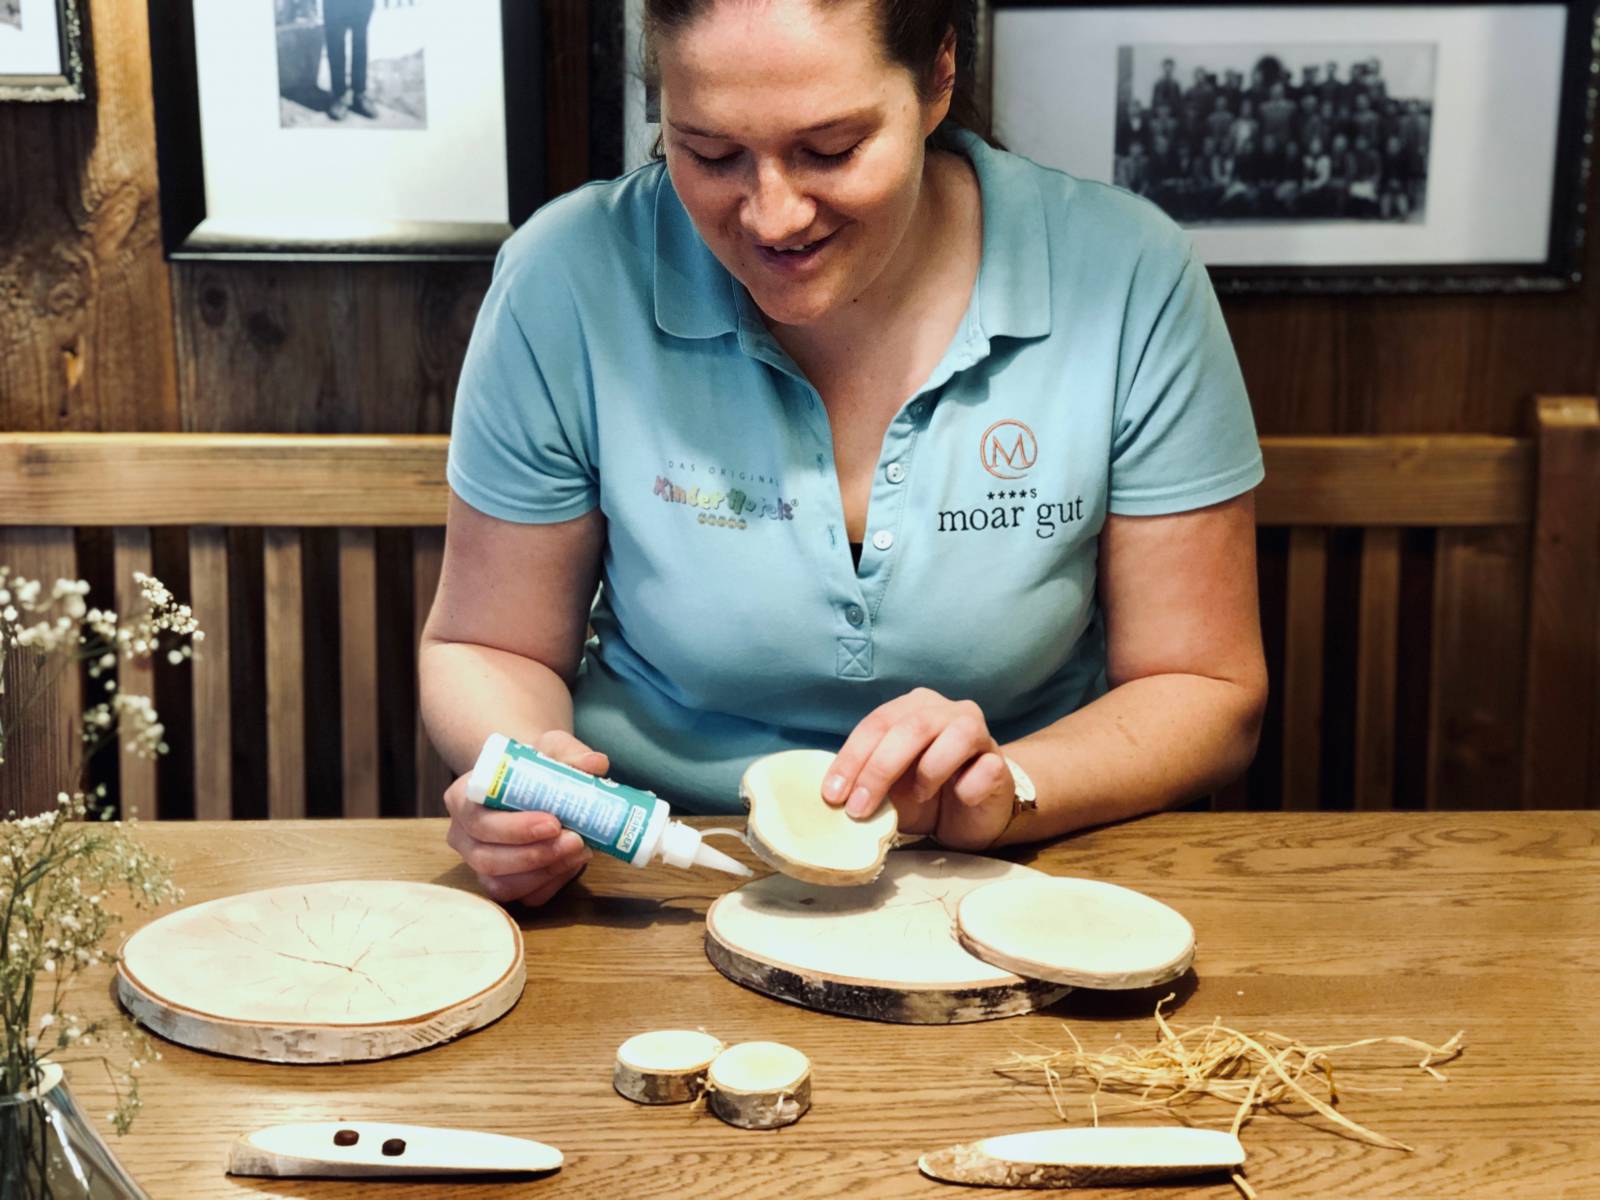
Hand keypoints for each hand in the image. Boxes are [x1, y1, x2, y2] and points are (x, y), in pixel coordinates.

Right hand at [443, 731, 606, 905]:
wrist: (535, 784)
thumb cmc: (534, 766)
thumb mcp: (551, 749)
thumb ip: (570, 754)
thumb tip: (595, 764)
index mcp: (463, 798)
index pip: (477, 820)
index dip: (513, 827)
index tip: (553, 822)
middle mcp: (464, 836)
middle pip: (487, 857)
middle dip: (534, 854)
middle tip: (574, 839)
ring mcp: (480, 865)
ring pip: (503, 884)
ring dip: (545, 871)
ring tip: (580, 850)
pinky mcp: (504, 885)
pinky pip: (525, 896)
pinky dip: (552, 882)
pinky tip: (574, 862)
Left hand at [822, 688, 1013, 849]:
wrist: (975, 812)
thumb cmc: (926, 793)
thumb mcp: (889, 789)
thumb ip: (865, 783)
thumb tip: (832, 798)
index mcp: (913, 707)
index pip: (877, 723)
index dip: (851, 758)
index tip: (833, 794)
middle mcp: (947, 711)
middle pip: (911, 727)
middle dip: (879, 769)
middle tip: (858, 809)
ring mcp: (979, 733)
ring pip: (955, 737)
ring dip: (928, 772)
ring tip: (920, 796)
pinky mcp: (1000, 763)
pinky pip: (985, 770)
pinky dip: (967, 788)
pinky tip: (960, 798)